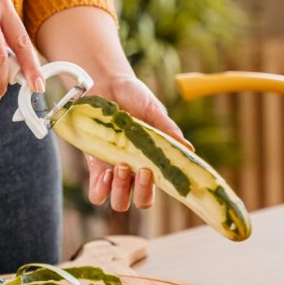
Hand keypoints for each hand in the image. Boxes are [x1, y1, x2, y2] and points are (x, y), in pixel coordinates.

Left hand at [85, 75, 193, 211]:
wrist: (105, 83)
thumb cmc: (133, 96)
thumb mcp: (153, 110)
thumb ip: (168, 130)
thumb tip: (188, 149)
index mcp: (153, 160)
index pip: (163, 188)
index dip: (163, 190)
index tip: (157, 174)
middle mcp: (135, 170)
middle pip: (141, 201)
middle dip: (142, 192)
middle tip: (139, 169)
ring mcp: (114, 170)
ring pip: (120, 201)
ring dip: (121, 191)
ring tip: (120, 166)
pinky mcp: (95, 165)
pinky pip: (97, 193)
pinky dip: (101, 190)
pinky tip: (105, 174)